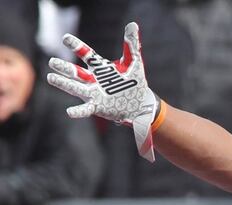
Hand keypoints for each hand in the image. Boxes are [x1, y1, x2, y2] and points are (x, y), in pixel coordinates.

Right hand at [47, 22, 157, 160]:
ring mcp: (93, 94)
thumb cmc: (134, 82)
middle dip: (65, 68)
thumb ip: (131, 45)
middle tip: (52, 62)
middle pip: (76, 72)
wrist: (140, 104)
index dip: (77, 47)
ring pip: (75, 88)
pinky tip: (69, 112)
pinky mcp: (97, 107)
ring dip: (63, 83)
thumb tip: (132, 24)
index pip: (86, 54)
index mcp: (100, 68)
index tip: (66, 38)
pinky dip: (77, 111)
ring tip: (50, 77)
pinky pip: (85, 109)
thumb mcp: (134, 63)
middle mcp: (93, 80)